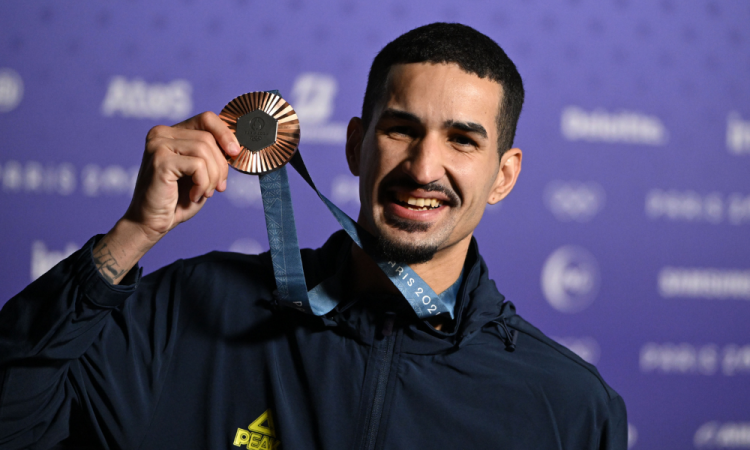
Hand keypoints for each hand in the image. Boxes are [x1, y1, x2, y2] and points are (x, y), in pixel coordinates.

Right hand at [123, 111, 240, 243]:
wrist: (151, 223)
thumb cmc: (177, 199)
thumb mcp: (200, 172)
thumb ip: (213, 155)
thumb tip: (236, 145)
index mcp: (170, 132)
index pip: (206, 118)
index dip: (226, 133)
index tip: (234, 152)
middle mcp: (161, 133)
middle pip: (208, 138)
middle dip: (220, 166)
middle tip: (218, 187)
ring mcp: (158, 145)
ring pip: (205, 151)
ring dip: (212, 177)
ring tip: (204, 192)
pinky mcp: (160, 160)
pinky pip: (198, 165)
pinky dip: (202, 184)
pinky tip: (193, 196)